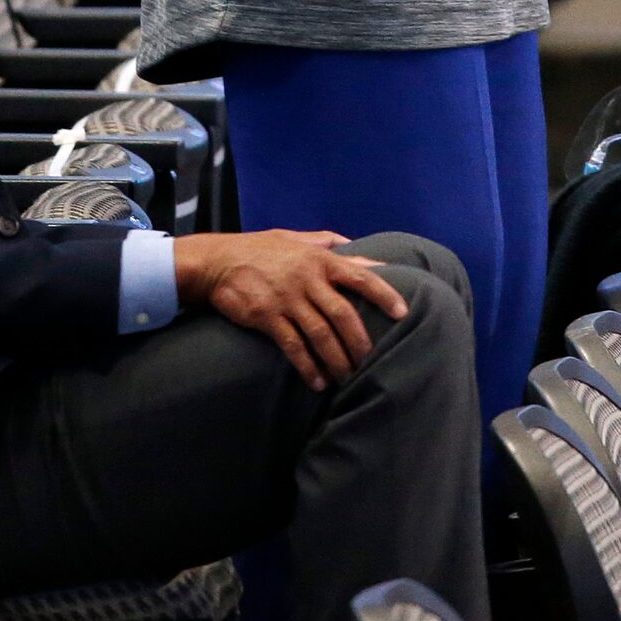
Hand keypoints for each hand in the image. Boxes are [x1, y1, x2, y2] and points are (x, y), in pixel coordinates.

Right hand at [175, 229, 410, 388]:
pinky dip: (308, 366)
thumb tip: (355, 244)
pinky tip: (317, 381)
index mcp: (319, 259)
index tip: (402, 313)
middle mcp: (307, 279)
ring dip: (337, 359)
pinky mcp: (267, 316)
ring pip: (321, 335)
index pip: (360, 276)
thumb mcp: (295, 238)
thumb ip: (327, 242)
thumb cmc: (260, 249)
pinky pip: (293, 346)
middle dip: (360, 342)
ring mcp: (287, 298)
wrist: (217, 261)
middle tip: (370, 362)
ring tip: (347, 378)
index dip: (384, 294)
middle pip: (343, 314)